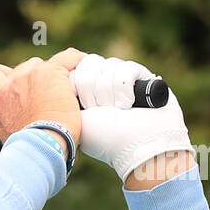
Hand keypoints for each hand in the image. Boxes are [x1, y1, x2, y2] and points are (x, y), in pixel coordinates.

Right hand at [0, 54, 81, 145]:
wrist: (41, 148)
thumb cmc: (32, 149)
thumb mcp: (12, 135)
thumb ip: (15, 118)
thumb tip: (29, 119)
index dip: (3, 73)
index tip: (19, 83)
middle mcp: (8, 85)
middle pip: (23, 68)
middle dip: (37, 79)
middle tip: (53, 98)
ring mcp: (28, 76)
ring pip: (45, 65)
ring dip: (56, 76)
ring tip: (69, 93)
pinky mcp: (50, 72)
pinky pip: (67, 59)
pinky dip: (77, 62)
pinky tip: (84, 70)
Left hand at [70, 54, 194, 180]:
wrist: (138, 146)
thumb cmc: (104, 137)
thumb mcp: (76, 116)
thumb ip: (67, 92)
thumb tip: (69, 72)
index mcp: (85, 94)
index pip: (76, 67)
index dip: (79, 83)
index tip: (84, 106)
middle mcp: (104, 84)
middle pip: (91, 62)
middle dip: (93, 89)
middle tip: (100, 110)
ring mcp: (123, 80)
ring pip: (109, 65)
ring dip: (110, 92)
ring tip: (118, 110)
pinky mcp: (143, 77)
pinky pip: (127, 68)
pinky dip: (126, 89)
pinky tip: (130, 104)